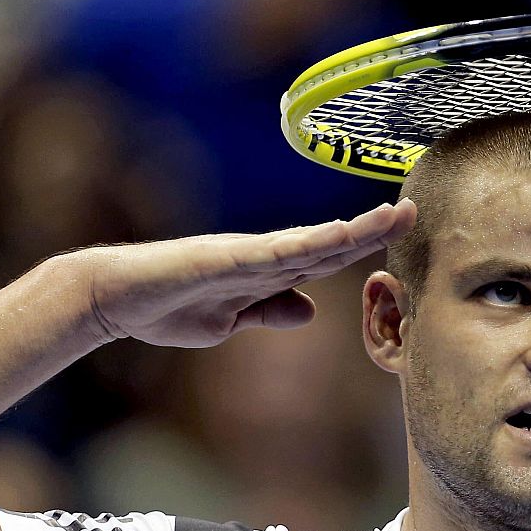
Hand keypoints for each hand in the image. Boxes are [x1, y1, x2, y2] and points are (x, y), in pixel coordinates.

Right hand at [83, 200, 416, 347]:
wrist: (115, 299)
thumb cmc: (168, 307)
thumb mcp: (230, 321)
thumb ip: (269, 312)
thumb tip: (308, 311)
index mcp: (267, 272)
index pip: (327, 257)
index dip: (364, 244)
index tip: (403, 233)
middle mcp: (263, 256)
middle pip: (329, 242)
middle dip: (373, 229)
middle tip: (415, 209)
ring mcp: (245, 254)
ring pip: (311, 241)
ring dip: (354, 230)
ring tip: (393, 216)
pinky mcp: (224, 259)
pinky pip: (273, 254)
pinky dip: (307, 245)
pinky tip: (336, 237)